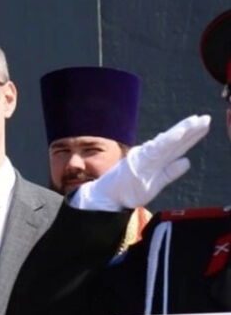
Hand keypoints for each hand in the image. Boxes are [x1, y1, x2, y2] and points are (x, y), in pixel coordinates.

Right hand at [73, 114, 210, 209]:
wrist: (108, 196)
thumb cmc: (129, 189)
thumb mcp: (155, 183)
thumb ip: (170, 173)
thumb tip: (186, 161)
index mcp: (157, 160)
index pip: (177, 147)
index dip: (191, 136)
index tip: (204, 124)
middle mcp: (151, 155)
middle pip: (174, 142)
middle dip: (190, 130)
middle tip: (206, 118)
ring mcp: (144, 157)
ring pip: (166, 142)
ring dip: (180, 131)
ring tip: (194, 122)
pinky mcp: (138, 161)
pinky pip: (155, 150)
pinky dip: (166, 140)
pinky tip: (178, 134)